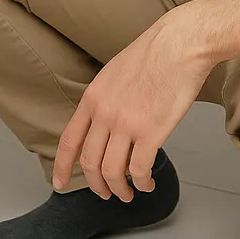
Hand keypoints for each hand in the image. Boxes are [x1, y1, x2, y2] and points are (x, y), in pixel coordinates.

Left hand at [53, 9, 214, 202]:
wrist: (179, 44)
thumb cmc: (154, 55)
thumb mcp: (114, 74)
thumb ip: (105, 99)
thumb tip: (104, 122)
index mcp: (93, 98)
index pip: (69, 140)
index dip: (62, 167)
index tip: (60, 183)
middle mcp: (104, 113)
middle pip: (89, 162)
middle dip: (96, 185)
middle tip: (105, 193)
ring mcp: (126, 123)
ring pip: (112, 171)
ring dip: (119, 189)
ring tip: (128, 193)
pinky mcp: (151, 132)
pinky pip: (139, 170)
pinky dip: (142, 183)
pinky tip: (147, 184)